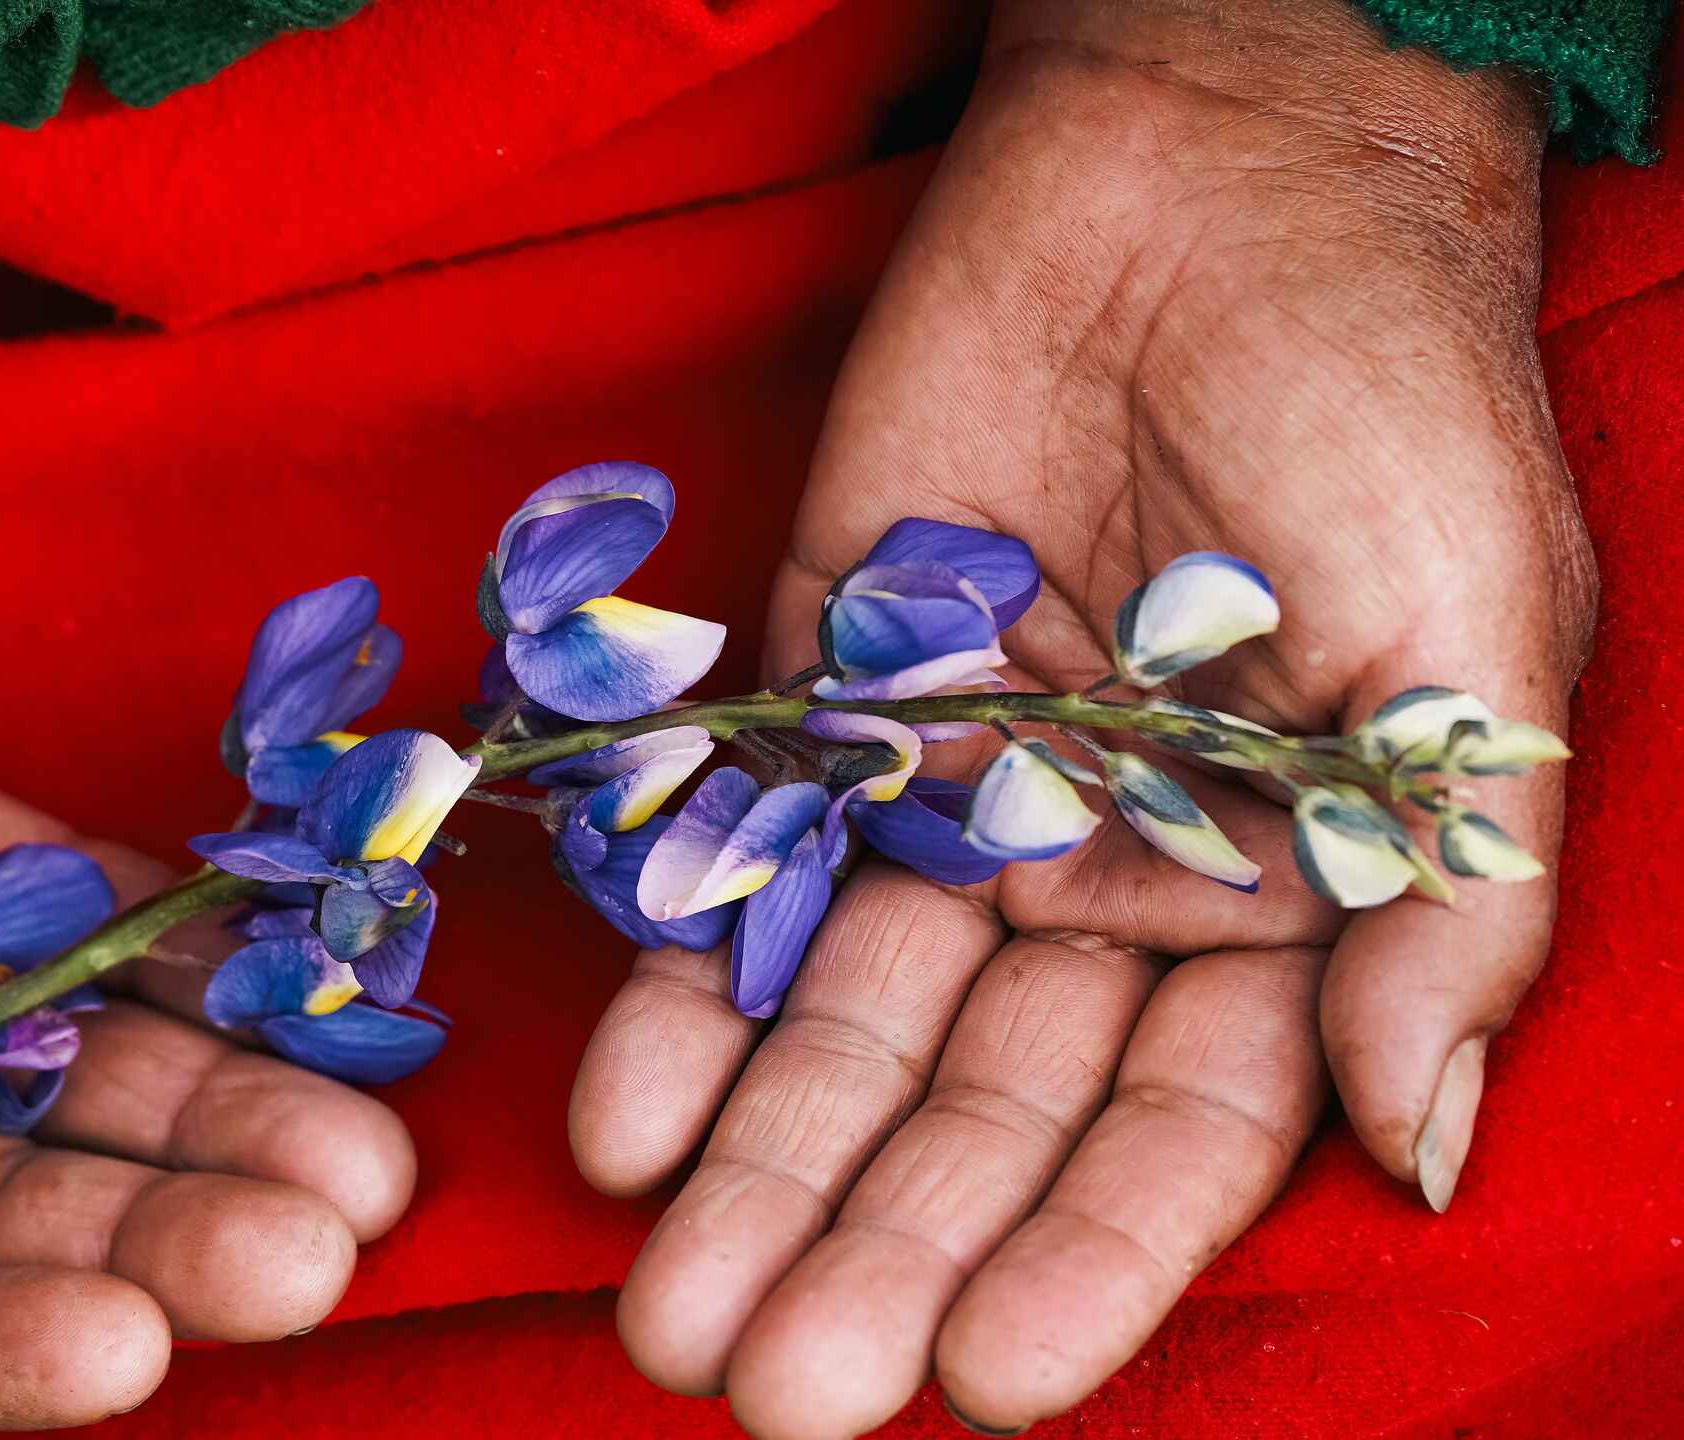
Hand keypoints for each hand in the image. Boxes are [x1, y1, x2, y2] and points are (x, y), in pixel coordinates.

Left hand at [568, 1, 1594, 1432]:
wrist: (1209, 180)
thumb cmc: (1389, 406)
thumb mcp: (1469, 657)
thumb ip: (1438, 902)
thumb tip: (1408, 1141)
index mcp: (1270, 912)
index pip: (1168, 1138)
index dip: (1084, 1260)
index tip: (993, 1383)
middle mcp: (1093, 892)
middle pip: (975, 1116)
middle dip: (879, 1252)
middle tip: (771, 1392)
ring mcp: (944, 805)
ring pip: (838, 1030)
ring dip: (757, 1172)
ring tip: (669, 1312)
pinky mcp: (819, 708)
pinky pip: (737, 875)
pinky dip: (679, 994)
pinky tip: (621, 1118)